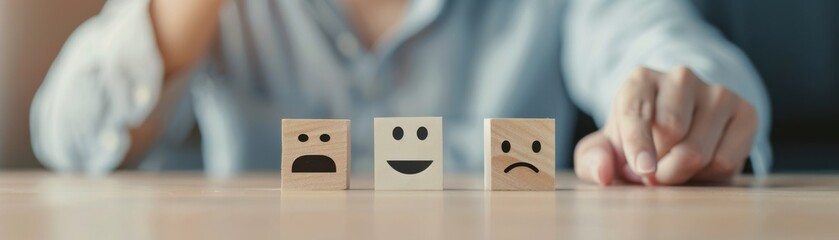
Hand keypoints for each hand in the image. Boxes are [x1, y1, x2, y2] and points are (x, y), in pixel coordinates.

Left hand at [574, 66, 757, 185]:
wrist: (675, 136)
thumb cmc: (633, 143)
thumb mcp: (602, 151)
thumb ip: (592, 161)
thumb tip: (604, 173)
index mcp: (640, 80)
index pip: (637, 110)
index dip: (638, 143)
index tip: (642, 169)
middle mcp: (680, 78)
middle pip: (671, 132)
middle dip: (657, 166)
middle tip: (650, 175)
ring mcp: (717, 93)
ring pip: (699, 151)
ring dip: (680, 175)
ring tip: (671, 168)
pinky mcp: (746, 113)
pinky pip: (727, 160)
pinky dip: (708, 176)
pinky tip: (699, 166)